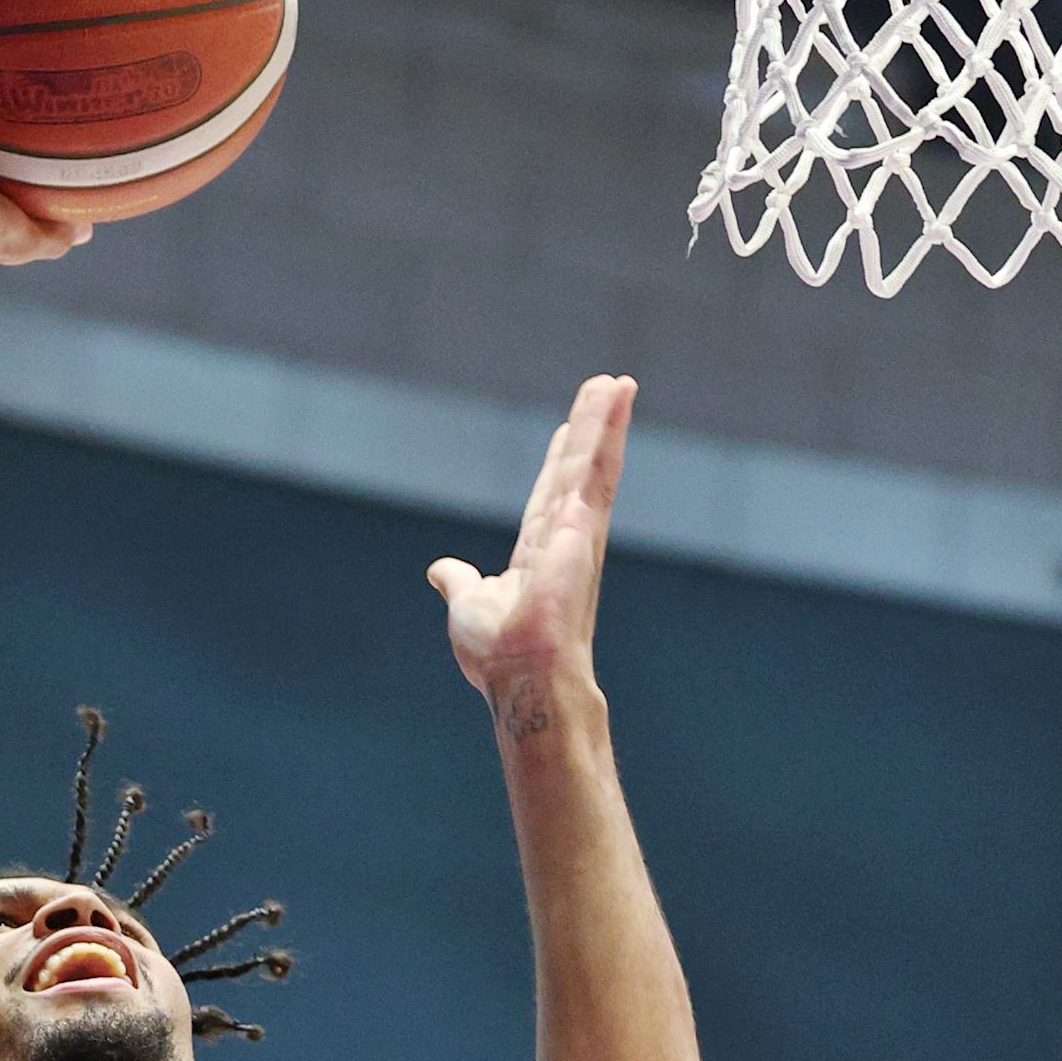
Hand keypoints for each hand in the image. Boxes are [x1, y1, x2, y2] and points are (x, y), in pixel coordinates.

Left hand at [429, 377, 631, 720]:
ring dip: (606, 421)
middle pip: (577, 471)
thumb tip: (441, 570)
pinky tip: (617, 401)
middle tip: (609, 386)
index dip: (559, 464)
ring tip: (620, 382)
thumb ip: (461, 582)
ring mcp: (577, 531)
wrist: (520, 678)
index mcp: (537, 554)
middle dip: (593, 429)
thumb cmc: (498, 656)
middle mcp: (563, 538)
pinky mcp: (583, 525)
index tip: (569, 430)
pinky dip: (608, 433)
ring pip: (593, 464)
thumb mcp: (468, 607)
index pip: (549, 497)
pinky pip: (597, 469)